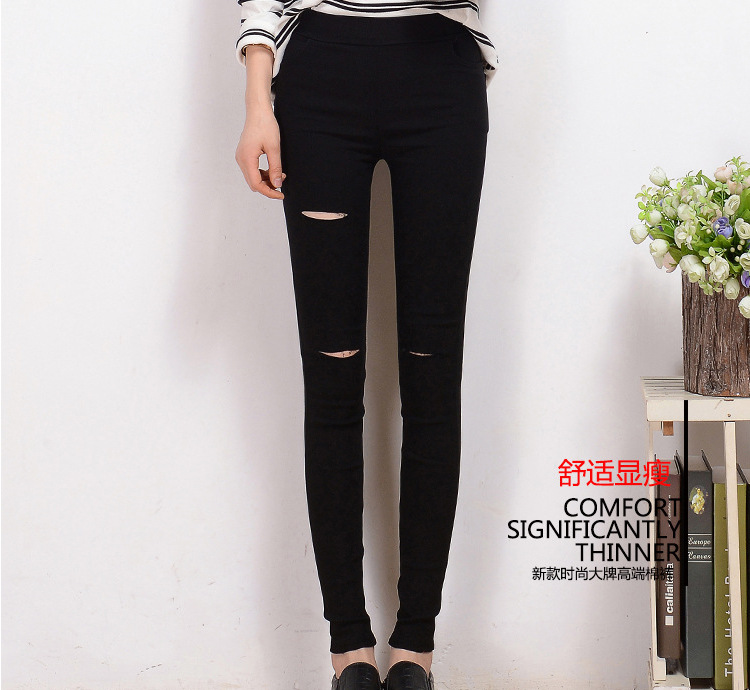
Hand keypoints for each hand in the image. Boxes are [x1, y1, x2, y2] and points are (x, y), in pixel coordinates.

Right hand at [235, 44, 285, 199]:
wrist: (257, 111)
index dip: (269, 192)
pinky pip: (252, 170)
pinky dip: (262, 173)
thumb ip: (275, 168)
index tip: (281, 194)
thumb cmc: (265, 125)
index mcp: (247, 158)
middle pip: (253, 183)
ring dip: (266, 180)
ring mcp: (241, 157)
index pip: (256, 184)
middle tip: (282, 183)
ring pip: (253, 177)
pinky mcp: (244, 154)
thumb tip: (277, 184)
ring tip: (280, 174)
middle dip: (268, 186)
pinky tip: (272, 169)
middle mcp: (241, 159)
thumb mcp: (274, 148)